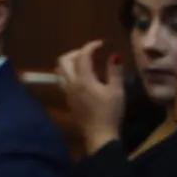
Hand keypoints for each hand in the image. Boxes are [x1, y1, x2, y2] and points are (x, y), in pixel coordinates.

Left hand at [56, 39, 125, 154]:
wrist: (99, 134)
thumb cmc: (110, 112)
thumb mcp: (117, 90)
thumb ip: (114, 71)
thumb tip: (114, 55)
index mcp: (84, 80)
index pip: (82, 56)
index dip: (91, 46)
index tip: (101, 43)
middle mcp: (71, 83)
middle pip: (64, 60)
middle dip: (76, 52)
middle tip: (91, 52)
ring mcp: (67, 91)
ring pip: (60, 70)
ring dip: (70, 61)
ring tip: (84, 62)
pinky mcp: (68, 98)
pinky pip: (62, 79)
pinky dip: (70, 71)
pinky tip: (83, 76)